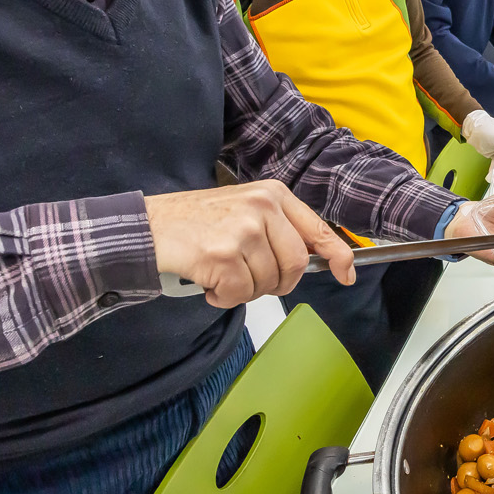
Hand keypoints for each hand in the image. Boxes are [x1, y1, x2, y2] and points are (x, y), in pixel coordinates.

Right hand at [145, 181, 355, 309]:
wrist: (147, 226)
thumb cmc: (195, 222)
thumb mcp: (244, 211)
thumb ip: (278, 230)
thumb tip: (314, 260)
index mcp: (272, 195)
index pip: (317, 229)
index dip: (338, 255)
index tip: (346, 273)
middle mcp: (262, 208)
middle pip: (295, 265)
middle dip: (277, 283)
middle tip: (251, 280)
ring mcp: (243, 230)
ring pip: (268, 283)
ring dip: (245, 290)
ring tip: (222, 274)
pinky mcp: (222, 255)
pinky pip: (240, 294)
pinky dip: (224, 298)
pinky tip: (208, 282)